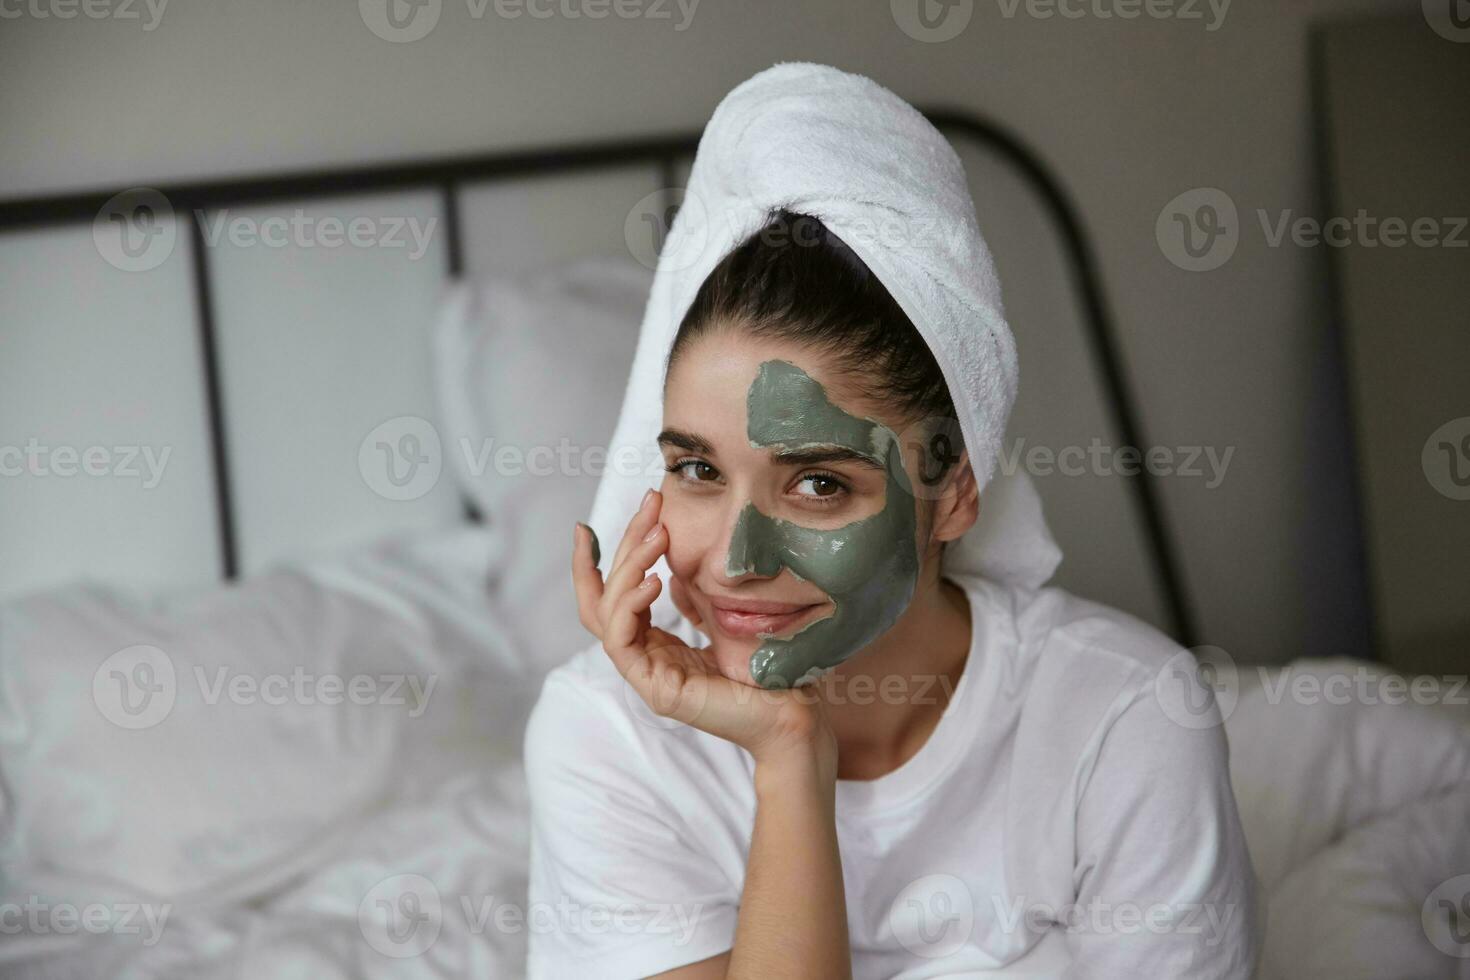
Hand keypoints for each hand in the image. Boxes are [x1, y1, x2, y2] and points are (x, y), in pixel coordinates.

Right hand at [572, 490, 835, 768]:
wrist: (790, 713)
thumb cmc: (763, 669)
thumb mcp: (721, 617)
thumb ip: (693, 596)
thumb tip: (670, 564)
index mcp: (654, 643)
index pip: (607, 598)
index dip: (594, 562)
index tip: (587, 525)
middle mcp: (644, 657)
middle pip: (604, 596)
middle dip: (622, 545)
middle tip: (649, 506)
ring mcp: (647, 674)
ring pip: (606, 614)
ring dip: (627, 567)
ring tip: (657, 537)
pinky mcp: (656, 689)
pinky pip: (621, 643)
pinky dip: (630, 606)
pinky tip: (654, 580)